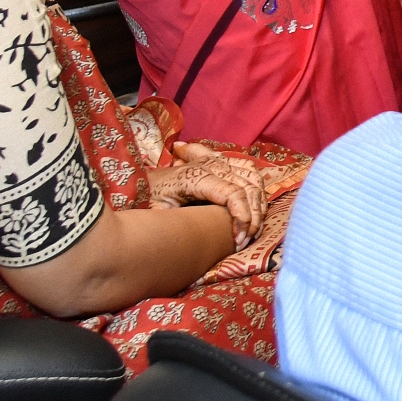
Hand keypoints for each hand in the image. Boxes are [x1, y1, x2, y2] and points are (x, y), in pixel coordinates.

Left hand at [149, 142, 263, 246]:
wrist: (143, 182)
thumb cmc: (151, 200)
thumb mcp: (158, 213)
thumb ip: (174, 223)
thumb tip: (193, 238)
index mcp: (196, 176)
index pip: (233, 193)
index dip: (242, 217)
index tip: (238, 240)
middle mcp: (211, 164)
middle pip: (248, 187)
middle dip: (253, 217)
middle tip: (245, 240)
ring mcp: (219, 160)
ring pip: (253, 177)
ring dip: (258, 203)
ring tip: (252, 227)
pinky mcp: (223, 160)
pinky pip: (250, 170)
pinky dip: (257, 189)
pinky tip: (253, 208)